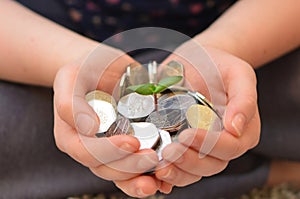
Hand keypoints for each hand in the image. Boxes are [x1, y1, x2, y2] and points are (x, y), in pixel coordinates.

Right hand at [53, 44, 170, 197]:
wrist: (101, 67)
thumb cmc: (85, 69)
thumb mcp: (72, 77)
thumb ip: (71, 103)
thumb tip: (89, 129)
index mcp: (70, 135)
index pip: (86, 152)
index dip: (109, 151)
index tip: (131, 142)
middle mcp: (88, 147)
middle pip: (106, 168)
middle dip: (130, 166)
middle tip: (153, 157)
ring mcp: (108, 148)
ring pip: (121, 173)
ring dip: (141, 175)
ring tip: (160, 169)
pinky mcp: (125, 146)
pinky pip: (134, 167)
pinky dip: (149, 173)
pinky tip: (163, 175)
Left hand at [155, 40, 260, 186]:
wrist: (197, 61)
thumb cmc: (220, 66)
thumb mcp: (238, 74)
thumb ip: (244, 99)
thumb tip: (236, 128)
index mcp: (241, 131)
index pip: (229, 147)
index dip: (209, 144)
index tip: (187, 134)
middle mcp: (222, 145)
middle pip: (210, 165)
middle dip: (189, 161)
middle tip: (169, 151)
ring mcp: (200, 147)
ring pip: (193, 171)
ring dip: (176, 172)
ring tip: (159, 166)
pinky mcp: (182, 145)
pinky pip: (177, 166)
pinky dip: (167, 175)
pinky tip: (154, 174)